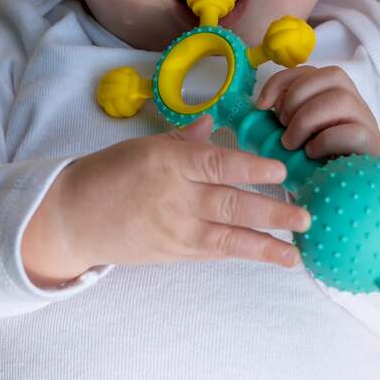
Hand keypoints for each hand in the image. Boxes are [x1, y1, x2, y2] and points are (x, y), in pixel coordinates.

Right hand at [46, 114, 311, 272]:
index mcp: (170, 161)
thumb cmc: (108, 175)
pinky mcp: (173, 253)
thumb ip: (185, 139)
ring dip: (266, 247)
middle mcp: (176, 197)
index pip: (218, 164)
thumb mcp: (145, 147)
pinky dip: (242, 254)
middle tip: (306, 216)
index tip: (282, 171)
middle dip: (273, 212)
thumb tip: (215, 123)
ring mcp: (176, 229)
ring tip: (295, 254)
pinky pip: (214, 253)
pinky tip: (267, 256)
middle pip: (232, 204)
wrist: (73, 217)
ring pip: (229, 238)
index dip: (252, 168)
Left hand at [255, 64, 379, 161]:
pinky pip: (352, 132)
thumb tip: (262, 105)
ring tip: (292, 143)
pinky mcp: (373, 146)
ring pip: (341, 99)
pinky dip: (325, 141)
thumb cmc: (317, 164)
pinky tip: (312, 154)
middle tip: (283, 127)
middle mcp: (355, 103)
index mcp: (335, 95)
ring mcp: (367, 122)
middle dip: (296, 99)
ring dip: (307, 119)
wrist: (346, 195)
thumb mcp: (298, 136)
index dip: (282, 81)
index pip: (311, 71)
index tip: (262, 105)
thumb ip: (286, 118)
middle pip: (331, 76)